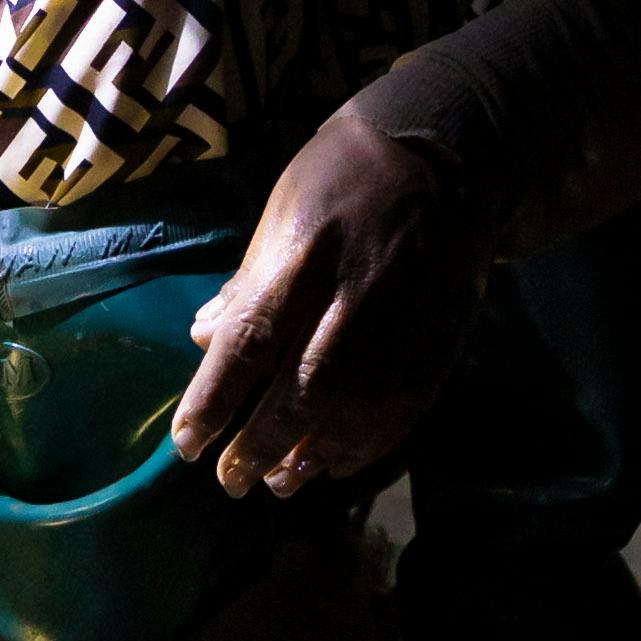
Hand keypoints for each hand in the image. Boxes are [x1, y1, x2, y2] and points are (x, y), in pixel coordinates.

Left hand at [167, 105, 488, 500]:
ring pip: (357, 409)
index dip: (216, 399)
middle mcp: (359, 292)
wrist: (454, 157)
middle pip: (305, 387)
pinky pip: (402, 410)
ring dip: (312, 454)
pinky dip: (365, 445)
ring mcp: (407, 321)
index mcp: (308, 251)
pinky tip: (334, 463)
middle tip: (231, 482)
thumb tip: (206, 339)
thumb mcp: (285, 206)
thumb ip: (250, 279)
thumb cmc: (349, 175)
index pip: (253, 339)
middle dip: (262, 443)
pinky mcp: (441, 341)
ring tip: (279, 482)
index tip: (186, 444)